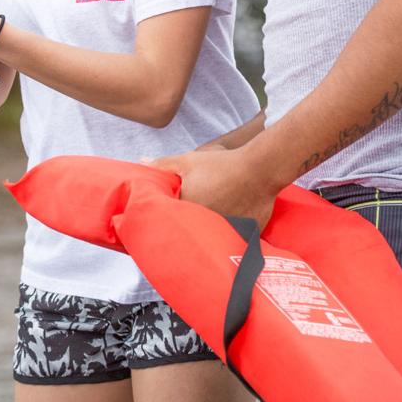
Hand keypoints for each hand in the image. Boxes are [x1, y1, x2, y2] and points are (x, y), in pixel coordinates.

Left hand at [149, 147, 277, 228]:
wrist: (260, 168)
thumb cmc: (222, 164)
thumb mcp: (188, 161)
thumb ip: (163, 165)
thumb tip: (141, 162)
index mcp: (188, 211)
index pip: (171, 225)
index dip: (166, 226)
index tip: (160, 229)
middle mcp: (206, 227)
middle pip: (191, 235)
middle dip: (186, 233)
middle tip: (183, 232)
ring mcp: (226, 233)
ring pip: (212, 240)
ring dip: (207, 238)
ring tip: (204, 235)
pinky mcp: (245, 236)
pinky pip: (232, 240)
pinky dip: (229, 237)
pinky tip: (227, 235)